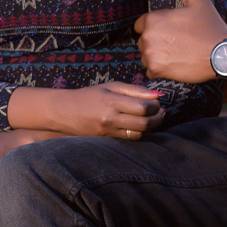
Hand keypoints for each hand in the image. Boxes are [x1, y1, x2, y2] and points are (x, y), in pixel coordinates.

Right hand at [6, 81, 165, 136]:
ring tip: (154, 118)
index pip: (143, 106)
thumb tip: (157, 94)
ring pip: (139, 132)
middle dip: (157, 117)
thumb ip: (134, 90)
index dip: (155, 105)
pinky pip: (130, 138)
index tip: (158, 101)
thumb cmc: (88, 95)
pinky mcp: (108, 139)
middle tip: (161, 111)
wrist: (65, 111)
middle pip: (144, 122)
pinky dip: (140, 132)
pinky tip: (141, 125)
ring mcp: (109, 130)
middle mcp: (111, 118)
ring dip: (152, 126)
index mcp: (111, 101)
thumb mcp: (109, 87)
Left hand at [134, 0, 226, 82]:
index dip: (154, 27)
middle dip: (154, 41)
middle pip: (142, 40)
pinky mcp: (157, 70)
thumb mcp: (196, 0)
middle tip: (175, 43)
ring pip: (145, 55)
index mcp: (153, 19)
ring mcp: (151, 55)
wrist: (222, 55)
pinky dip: (158, 68)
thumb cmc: (210, 26)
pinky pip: (149, 69)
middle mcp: (148, 37)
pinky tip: (174, 64)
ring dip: (155, 55)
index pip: (140, 24)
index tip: (168, 30)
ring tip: (175, 53)